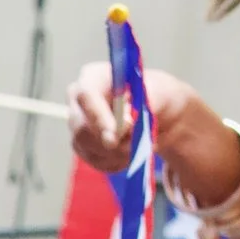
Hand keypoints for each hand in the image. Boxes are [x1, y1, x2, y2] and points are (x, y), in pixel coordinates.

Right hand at [66, 60, 198, 172]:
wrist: (160, 112)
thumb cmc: (158, 95)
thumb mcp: (159, 93)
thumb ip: (143, 104)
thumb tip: (126, 122)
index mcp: (95, 76)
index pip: (86, 95)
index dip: (98, 117)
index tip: (115, 135)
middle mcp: (79, 100)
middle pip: (81, 127)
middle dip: (109, 142)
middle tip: (133, 147)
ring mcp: (79, 124)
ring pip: (87, 147)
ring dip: (116, 153)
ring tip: (139, 147)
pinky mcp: (84, 145)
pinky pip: (94, 160)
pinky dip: (115, 162)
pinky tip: (131, 155)